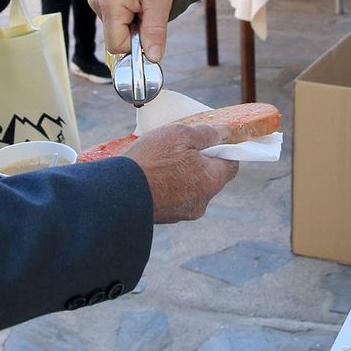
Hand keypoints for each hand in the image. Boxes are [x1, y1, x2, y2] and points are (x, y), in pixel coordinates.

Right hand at [89, 0, 175, 59]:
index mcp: (110, 2)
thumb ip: (155, 30)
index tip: (152, 32)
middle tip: (150, 11)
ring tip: (143, 1)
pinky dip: (127, 16)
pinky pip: (114, 20)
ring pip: (116, 30)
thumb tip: (153, 58)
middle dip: (136, 32)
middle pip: (116, 39)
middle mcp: (97, 1)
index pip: (118, 46)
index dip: (137, 46)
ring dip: (133, 24)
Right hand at [124, 119, 239, 222]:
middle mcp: (201, 202)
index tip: (213, 139)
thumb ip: (207, 133)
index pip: (232, 165)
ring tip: (161, 160)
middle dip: (200, 161)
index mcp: (211, 182)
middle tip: (180, 147)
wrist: (118, 193)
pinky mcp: (165, 217)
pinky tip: (152, 174)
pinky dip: (168, 186)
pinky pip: (173, 197)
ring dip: (182, 174)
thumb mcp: (181, 134)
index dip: (225, 149)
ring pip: (191, 188)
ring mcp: (182, 213)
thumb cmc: (152, 161)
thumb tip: (226, 132)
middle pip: (210, 177)